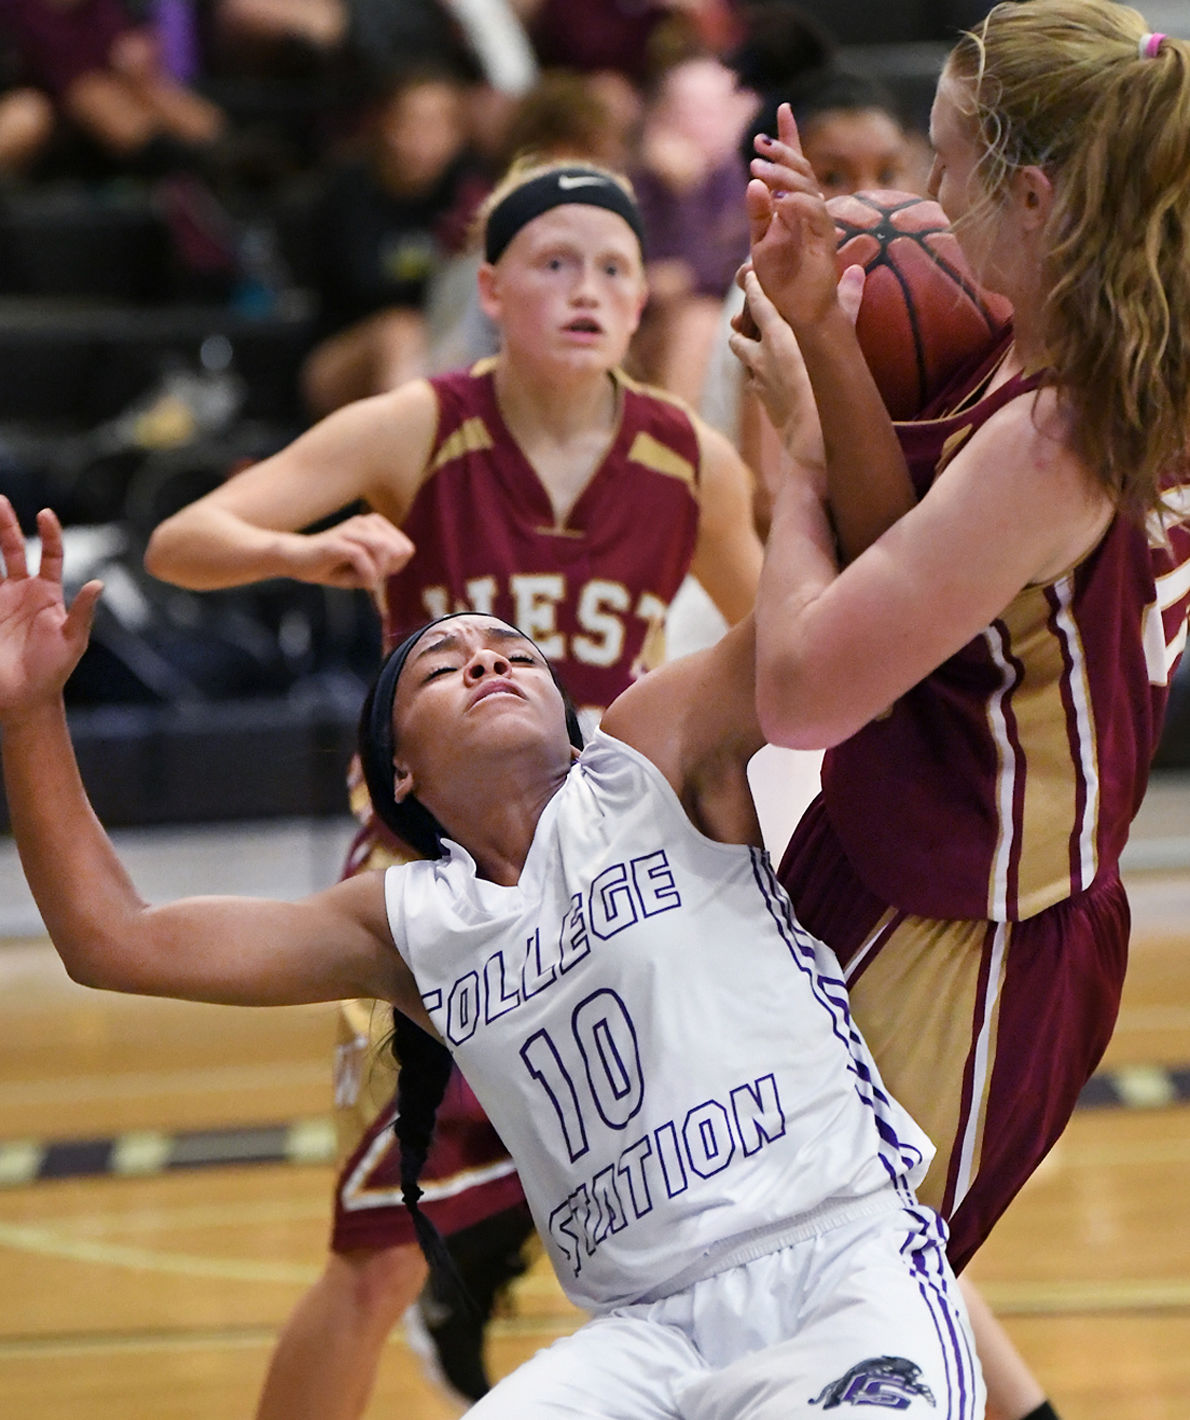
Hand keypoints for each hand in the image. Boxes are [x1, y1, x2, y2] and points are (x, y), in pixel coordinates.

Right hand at [0, 498, 101, 721]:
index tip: (45, 514)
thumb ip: (83, 612)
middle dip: (5, 525)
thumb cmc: (54, 670)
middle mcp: (21, 590)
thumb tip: (98, 584)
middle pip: (12, 549)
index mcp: (47, 593)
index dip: (49, 534)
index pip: (50, 555)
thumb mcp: (73, 640)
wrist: (25, 697)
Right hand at [286, 513, 415, 590]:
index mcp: (374, 525)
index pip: (406, 548)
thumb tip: (402, 556)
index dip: (397, 567)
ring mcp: (350, 530)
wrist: (296, 561)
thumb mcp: (365, 568)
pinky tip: (363, 583)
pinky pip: (361, 556)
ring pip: (383, 550)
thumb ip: (386, 564)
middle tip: (371, 578)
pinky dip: (367, 575)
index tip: (379, 575)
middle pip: (398, 550)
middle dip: (389, 570)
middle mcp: (365, 522)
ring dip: (379, 572)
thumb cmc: (331, 566)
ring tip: (366, 581)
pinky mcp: (337, 541)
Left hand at [730, 264, 865, 444]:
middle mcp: (760, 354)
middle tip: (747, 313)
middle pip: (739, 331)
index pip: (758, 301)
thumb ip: (847, 304)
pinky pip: (751, 379)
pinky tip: (764, 374)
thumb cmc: (827, 385)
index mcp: (777, 335)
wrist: (811, 434)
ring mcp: (756, 378)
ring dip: (744, 347)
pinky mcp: (759, 398)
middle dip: (741, 321)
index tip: (749, 274)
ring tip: (752, 342)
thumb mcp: (840, 342)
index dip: (753, 286)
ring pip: (740, 355)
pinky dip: (754, 372)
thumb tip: (854, 271)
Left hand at [747, 104, 840, 331]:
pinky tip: (778, 198)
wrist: (799, 311)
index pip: (795, 165)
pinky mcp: (826, 238)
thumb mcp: (760, 244)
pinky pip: (813, 211)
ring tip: (757, 167)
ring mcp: (820, 222)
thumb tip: (754, 183)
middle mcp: (811, 208)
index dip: (790, 136)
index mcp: (795, 206)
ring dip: (782, 174)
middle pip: (802, 168)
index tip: (783, 107)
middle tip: (758, 143)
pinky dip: (795, 202)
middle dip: (782, 150)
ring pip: (806, 185)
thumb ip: (758, 215)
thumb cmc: (780, 281)